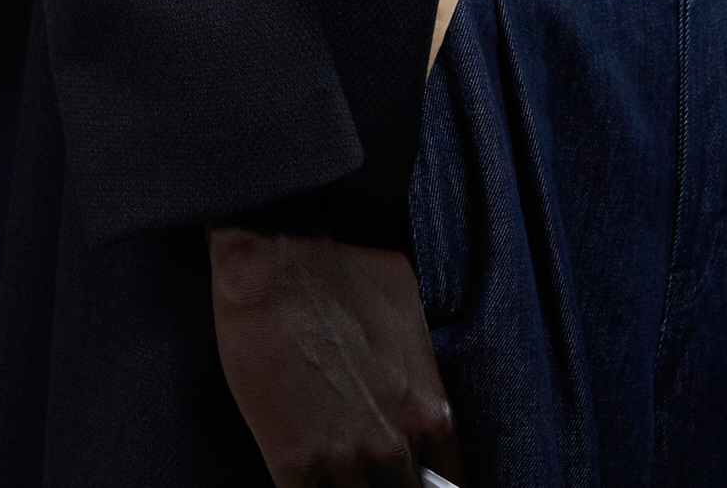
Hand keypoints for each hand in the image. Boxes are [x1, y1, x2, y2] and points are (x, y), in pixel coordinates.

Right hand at [206, 224, 460, 486]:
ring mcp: (343, 462)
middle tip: (368, 470)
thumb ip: (424, 369)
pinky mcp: (294, 466)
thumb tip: (420, 396)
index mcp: (430, 413)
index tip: (412, 475)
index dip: (429, 483)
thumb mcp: (411, 310)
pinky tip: (304, 476)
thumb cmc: (344, 270)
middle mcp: (394, 446)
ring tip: (335, 469)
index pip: (449, 485)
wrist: (277, 260)